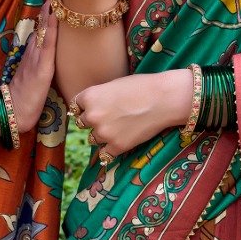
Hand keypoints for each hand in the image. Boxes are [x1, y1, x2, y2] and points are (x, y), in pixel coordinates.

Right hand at [8, 4, 57, 131]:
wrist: (13, 112)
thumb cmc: (25, 98)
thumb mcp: (35, 76)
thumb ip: (41, 64)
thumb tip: (49, 54)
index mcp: (32, 53)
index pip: (42, 27)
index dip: (48, 11)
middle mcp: (33, 51)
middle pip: (43, 23)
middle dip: (51, 5)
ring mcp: (36, 58)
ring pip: (45, 29)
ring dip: (51, 11)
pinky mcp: (42, 68)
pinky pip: (48, 45)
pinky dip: (52, 29)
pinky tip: (56, 15)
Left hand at [70, 69, 193, 159]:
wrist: (164, 98)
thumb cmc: (142, 86)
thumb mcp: (113, 85)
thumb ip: (98, 97)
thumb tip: (89, 108)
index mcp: (89, 96)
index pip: (76, 107)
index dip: (86, 107)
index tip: (98, 107)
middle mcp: (92, 115)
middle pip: (82, 124)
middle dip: (93, 121)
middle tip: (110, 117)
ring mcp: (104, 133)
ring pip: (93, 139)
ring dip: (102, 135)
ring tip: (120, 127)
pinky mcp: (117, 146)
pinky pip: (105, 154)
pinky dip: (110, 150)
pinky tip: (121, 141)